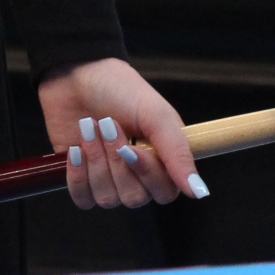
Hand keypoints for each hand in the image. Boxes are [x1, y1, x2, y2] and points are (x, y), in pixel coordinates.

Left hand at [36, 58, 202, 209]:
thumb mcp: (156, 114)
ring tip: (88, 126)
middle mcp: (136, 175)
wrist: (75, 74)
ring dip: (96, 160)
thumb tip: (199, 192)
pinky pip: (83, 199)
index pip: (164, 193)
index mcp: (161, 161)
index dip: (147, 174)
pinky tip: (75, 149)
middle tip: (107, 124)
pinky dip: (77, 176)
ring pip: (107, 199)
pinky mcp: (81, 180)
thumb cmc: (120, 89)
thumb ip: (178, 152)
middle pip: (133, 198)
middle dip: (116, 161)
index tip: (131, 146)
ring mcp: (108, 179)